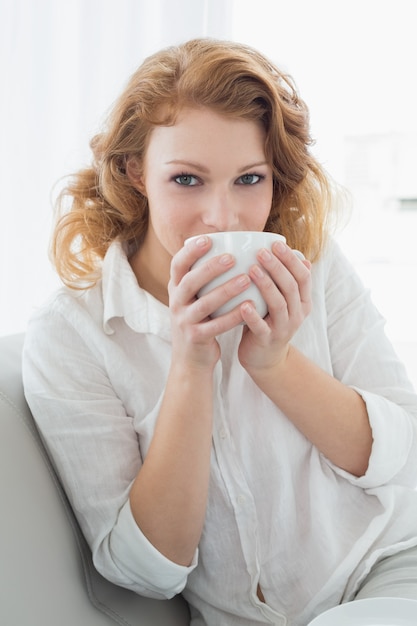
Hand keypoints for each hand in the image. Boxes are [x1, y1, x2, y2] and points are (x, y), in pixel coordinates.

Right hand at [168, 236, 250, 368]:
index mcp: (176, 289)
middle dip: (210, 268)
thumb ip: (205, 278)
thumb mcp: (195, 298)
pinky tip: (249, 306)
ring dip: (226, 290)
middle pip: (190, 281)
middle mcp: (176, 303)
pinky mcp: (195, 338)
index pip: (177, 265)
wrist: (191, 358)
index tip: (208, 239)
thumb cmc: (200, 320)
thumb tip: (230, 246)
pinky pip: (216, 325)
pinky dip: (233, 316)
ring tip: (246, 280)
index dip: (190, 251)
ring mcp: (184, 321)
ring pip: (204, 304)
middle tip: (232, 257)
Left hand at [237, 240, 311, 375]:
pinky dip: (253, 316)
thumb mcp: (281, 300)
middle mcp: (297, 314)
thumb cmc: (268, 321)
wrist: (265, 359)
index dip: (290, 260)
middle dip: (277, 267)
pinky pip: (261, 327)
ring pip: (279, 304)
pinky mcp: (267, 341)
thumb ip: (285, 281)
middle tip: (261, 252)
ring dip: (266, 285)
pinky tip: (243, 304)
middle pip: (291, 287)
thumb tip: (298, 254)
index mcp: (302, 302)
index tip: (276, 244)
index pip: (303, 277)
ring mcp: (283, 328)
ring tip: (252, 269)